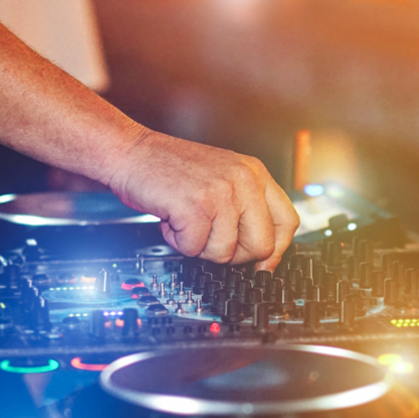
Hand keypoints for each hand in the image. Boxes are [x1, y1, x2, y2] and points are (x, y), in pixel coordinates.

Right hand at [108, 131, 298, 269]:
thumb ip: (247, 206)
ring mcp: (221, 192)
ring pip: (225, 252)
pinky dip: (178, 241)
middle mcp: (244, 180)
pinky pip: (195, 248)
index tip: (263, 265)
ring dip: (199, 246)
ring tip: (185, 220)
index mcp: (255, 173)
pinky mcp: (195, 206)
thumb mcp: (223, 177)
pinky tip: (172, 219)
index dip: (276, 251)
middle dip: (234, 255)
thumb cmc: (172, 169)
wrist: (131, 152)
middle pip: (262, 246)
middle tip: (210, 239)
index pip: (287, 222)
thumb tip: (264, 253)